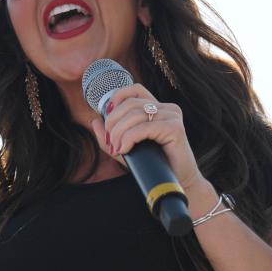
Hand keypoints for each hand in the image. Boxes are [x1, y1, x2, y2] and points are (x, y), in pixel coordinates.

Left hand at [89, 84, 205, 193]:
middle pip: (130, 104)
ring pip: (135, 115)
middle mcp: (167, 109)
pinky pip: (143, 128)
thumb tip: (94, 120)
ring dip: (119, 133)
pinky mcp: (175, 128)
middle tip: (110, 142)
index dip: (117, 97)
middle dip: (112, 123)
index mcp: (157, 108)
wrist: (177, 181)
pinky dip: (128, 139)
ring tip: (117, 149)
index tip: (106, 116)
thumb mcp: (124, 148)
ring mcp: (172, 116)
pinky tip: (125, 150)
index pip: (135, 90)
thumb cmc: (151, 164)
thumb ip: (109, 136)